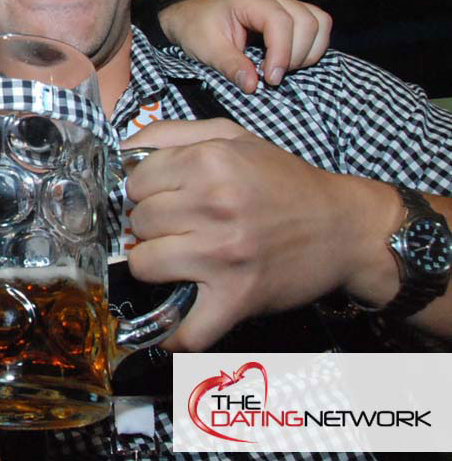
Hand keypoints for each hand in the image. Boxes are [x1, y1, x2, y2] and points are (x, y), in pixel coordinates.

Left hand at [122, 119, 375, 350]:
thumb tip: (122, 148)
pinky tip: (173, 323)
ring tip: (179, 259)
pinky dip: (173, 335)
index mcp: (209, 161)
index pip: (135, 181)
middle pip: (137, 222)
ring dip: (155, 266)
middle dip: (150, 225)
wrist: (346, 228)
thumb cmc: (284, 181)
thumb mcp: (232, 136)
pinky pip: (185, 328)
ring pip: (144, 265)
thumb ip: (171, 132)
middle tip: (177, 228)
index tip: (164, 198)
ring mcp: (223, 254)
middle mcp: (213, 205)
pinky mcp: (237, 297)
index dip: (145, 190)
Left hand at [158, 0, 331, 90]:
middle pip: (307, 22)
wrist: (190, 19)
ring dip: (308, 52)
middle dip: (295, 55)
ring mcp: (284, 2)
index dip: (281, 53)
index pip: (280, 23)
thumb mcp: (207, 50)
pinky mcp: (291, 12)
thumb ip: (231, 66)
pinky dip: (312, 47)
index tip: (271, 80)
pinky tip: (289, 62)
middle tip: (271, 77)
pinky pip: (317, 25)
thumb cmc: (196, 30)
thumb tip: (253, 85)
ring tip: (282, 69)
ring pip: (318, 22)